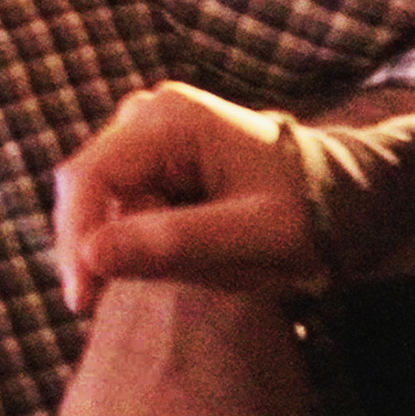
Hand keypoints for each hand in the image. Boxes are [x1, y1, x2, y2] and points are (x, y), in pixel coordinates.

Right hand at [57, 84, 323, 312]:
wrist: (339, 196)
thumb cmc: (307, 214)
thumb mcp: (256, 237)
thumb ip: (177, 243)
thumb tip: (91, 257)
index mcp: (171, 120)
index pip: (91, 175)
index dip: (75, 236)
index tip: (82, 299)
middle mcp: (146, 113)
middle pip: (85, 183)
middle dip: (89, 244)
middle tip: (99, 302)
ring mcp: (142, 130)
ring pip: (96, 195)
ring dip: (111, 243)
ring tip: (159, 276)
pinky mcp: (146, 154)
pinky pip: (115, 199)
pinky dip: (126, 236)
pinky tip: (158, 258)